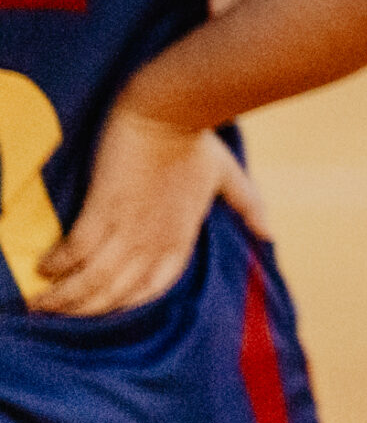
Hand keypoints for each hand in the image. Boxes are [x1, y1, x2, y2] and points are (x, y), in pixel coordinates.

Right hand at [30, 108, 272, 315]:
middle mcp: (153, 240)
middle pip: (116, 293)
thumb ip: (248, 205)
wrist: (172, 108)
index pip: (154, 287)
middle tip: (57, 313)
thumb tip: (270, 233)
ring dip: (65, 296)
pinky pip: (76, 249)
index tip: (103, 308)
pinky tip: (42, 268)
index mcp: (180, 236)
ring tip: (41, 303)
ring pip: (93, 279)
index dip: (127, 303)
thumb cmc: (197, 140)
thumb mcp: (228, 176)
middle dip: (85, 309)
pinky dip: (58, 263)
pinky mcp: (103, 207)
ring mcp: (128, 226)